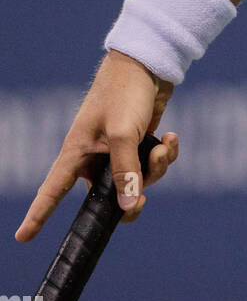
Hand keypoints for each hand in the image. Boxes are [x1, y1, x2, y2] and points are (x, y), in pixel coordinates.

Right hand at [14, 50, 178, 241]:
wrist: (150, 62)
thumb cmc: (125, 92)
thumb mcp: (123, 134)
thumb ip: (125, 172)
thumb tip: (127, 207)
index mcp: (77, 152)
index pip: (52, 190)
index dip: (38, 214)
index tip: (23, 237)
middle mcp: (94, 155)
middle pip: (107, 197)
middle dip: (129, 199)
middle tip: (140, 202)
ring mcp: (118, 150)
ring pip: (136, 181)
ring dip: (154, 169)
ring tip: (161, 147)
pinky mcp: (139, 142)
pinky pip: (151, 164)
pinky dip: (163, 155)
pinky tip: (170, 137)